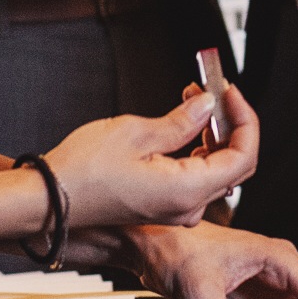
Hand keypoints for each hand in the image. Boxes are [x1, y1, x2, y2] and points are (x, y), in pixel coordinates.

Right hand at [45, 86, 257, 229]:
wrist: (53, 200)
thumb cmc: (85, 170)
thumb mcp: (135, 132)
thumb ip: (180, 121)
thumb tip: (207, 105)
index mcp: (187, 191)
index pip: (242, 156)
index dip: (244, 119)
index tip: (229, 91)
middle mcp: (189, 207)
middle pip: (234, 164)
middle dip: (230, 122)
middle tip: (213, 89)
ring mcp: (177, 209)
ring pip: (216, 170)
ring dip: (213, 133)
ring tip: (193, 98)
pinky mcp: (165, 205)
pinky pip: (196, 177)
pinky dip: (197, 149)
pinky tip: (184, 125)